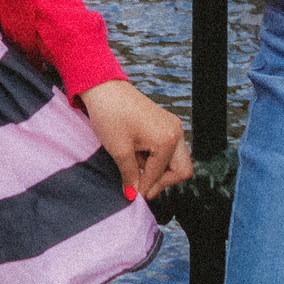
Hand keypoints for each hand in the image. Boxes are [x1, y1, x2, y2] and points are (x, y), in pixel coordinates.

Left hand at [79, 79, 191, 201]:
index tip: (133, 195)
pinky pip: (168, 149)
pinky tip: (137, 154)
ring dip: (157, 169)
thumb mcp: (119, 150)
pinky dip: (156, 157)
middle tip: (140, 186)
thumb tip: (133, 194)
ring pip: (175, 160)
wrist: (103, 88)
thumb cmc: (110, 115)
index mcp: (167, 139)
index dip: (146, 187)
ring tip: (134, 163)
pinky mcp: (165, 123)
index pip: (160, 175)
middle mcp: (176, 132)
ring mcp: (172, 126)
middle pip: (180, 170)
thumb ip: (130, 175)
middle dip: (161, 181)